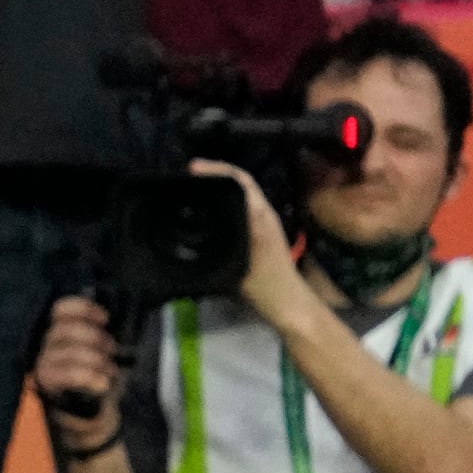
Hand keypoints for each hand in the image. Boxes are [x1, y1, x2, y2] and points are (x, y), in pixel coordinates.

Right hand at [31, 294, 121, 441]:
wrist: (90, 415)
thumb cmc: (96, 377)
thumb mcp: (100, 350)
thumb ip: (100, 333)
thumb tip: (112, 320)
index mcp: (57, 332)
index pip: (60, 310)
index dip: (84, 310)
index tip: (105, 319)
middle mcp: (44, 345)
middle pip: (65, 330)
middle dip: (94, 338)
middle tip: (111, 350)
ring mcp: (43, 365)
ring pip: (68, 352)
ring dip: (96, 360)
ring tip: (110, 370)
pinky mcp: (46, 385)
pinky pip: (68, 374)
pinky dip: (89, 377)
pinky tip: (103, 383)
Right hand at [193, 157, 307, 317]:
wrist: (286, 304)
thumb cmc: (264, 286)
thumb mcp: (238, 265)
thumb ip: (224, 243)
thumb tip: (201, 223)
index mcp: (260, 216)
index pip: (240, 180)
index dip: (216, 169)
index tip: (192, 168)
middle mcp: (262, 214)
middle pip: (239, 183)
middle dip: (213, 175)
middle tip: (186, 177)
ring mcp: (261, 223)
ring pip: (238, 196)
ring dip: (216, 188)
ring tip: (190, 191)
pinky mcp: (257, 234)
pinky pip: (237, 209)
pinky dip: (219, 204)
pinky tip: (203, 215)